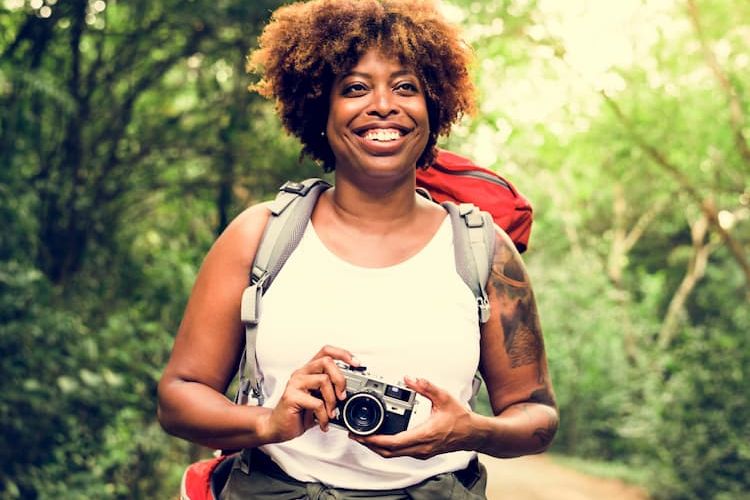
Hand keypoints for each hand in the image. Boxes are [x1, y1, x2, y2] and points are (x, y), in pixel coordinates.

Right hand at [263, 345, 358, 442]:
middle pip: (327, 362)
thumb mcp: (320, 399)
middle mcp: (301, 372)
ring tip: (332, 414)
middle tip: (343, 396)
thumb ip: (331, 392)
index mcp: (309, 370)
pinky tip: (323, 423)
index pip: (326, 351)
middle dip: (340, 379)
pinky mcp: (291, 396)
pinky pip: (316, 402)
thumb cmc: (299, 412)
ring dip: (333, 400)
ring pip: (323, 380)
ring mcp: (295, 383)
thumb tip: (350, 393)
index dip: (343, 354)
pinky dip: (324, 416)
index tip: (356, 364)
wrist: (278, 426)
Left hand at [351, 377, 473, 458]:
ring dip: (377, 448)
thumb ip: (426, 386)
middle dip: (370, 445)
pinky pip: (400, 453)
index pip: (394, 442)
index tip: (362, 435)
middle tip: (356, 436)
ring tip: (364, 437)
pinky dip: (387, 448)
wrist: (474, 434)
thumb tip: (409, 378)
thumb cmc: (460, 418)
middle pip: (389, 452)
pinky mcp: (422, 452)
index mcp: (424, 435)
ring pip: (394, 455)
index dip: (375, 440)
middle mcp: (421, 447)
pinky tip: (381, 440)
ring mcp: (422, 452)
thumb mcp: (444, 397)